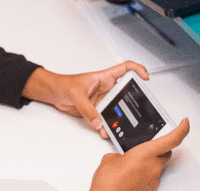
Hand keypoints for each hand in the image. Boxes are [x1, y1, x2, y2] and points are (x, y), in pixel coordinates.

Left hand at [22, 61, 147, 138]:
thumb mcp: (76, 94)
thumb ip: (87, 108)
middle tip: (135, 111)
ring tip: (115, 127)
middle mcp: (106, 89)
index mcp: (104, 78)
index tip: (145, 78)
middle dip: (132, 103)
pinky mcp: (96, 112)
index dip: (137, 70)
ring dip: (117, 120)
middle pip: (125, 94)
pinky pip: (105, 120)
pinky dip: (105, 127)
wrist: (54, 94)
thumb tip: (97, 121)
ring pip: (116, 111)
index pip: (125, 68)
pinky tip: (103, 131)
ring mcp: (102, 101)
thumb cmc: (64, 85)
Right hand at [90, 118, 189, 190]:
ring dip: (148, 162)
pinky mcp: (150, 189)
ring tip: (130, 164)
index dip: (182, 129)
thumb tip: (123, 157)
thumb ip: (122, 153)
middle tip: (145, 145)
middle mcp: (154, 166)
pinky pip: (151, 176)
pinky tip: (130, 174)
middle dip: (158, 147)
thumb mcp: (110, 158)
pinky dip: (144, 173)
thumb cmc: (109, 183)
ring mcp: (153, 179)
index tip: (185, 123)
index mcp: (146, 153)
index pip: (173, 139)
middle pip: (166, 152)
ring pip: (158, 165)